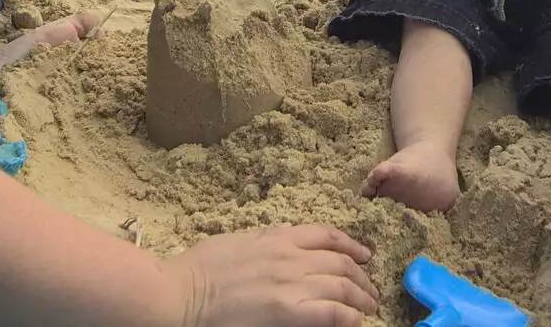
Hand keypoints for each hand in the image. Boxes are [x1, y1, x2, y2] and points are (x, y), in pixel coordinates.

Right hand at [164, 224, 377, 326]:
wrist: (180, 295)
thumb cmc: (200, 268)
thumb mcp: (237, 239)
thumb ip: (266, 236)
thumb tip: (286, 232)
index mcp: (278, 237)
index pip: (326, 235)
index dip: (350, 245)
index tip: (362, 255)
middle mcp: (291, 258)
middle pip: (340, 263)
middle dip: (360, 276)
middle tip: (370, 288)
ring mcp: (290, 286)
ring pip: (342, 287)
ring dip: (361, 297)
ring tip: (368, 306)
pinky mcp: (287, 314)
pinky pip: (332, 313)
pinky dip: (349, 317)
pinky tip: (355, 321)